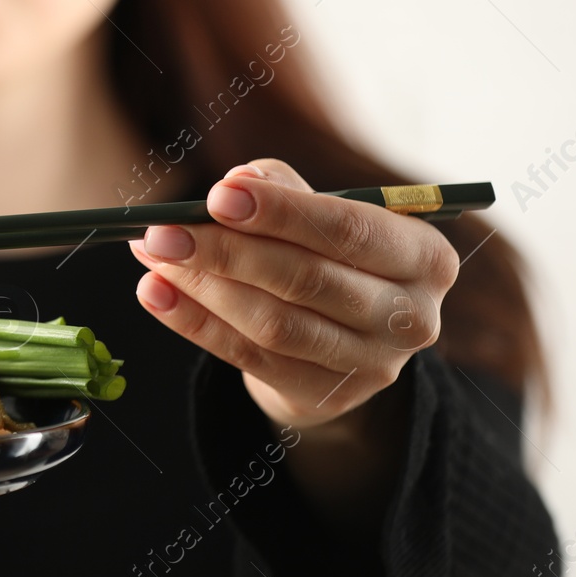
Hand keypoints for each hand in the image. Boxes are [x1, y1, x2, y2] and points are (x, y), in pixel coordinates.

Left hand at [128, 159, 459, 429]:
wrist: (343, 339)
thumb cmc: (327, 253)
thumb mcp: (319, 212)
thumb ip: (282, 188)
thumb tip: (240, 180)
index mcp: (425, 256)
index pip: (349, 229)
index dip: (281, 212)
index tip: (217, 195)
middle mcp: (411, 315)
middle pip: (306, 279)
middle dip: (225, 250)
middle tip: (162, 228)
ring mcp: (372, 365)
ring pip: (272, 323)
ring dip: (202, 286)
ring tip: (151, 254)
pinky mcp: (325, 396)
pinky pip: (247, 357)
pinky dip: (194, 323)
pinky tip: (155, 293)